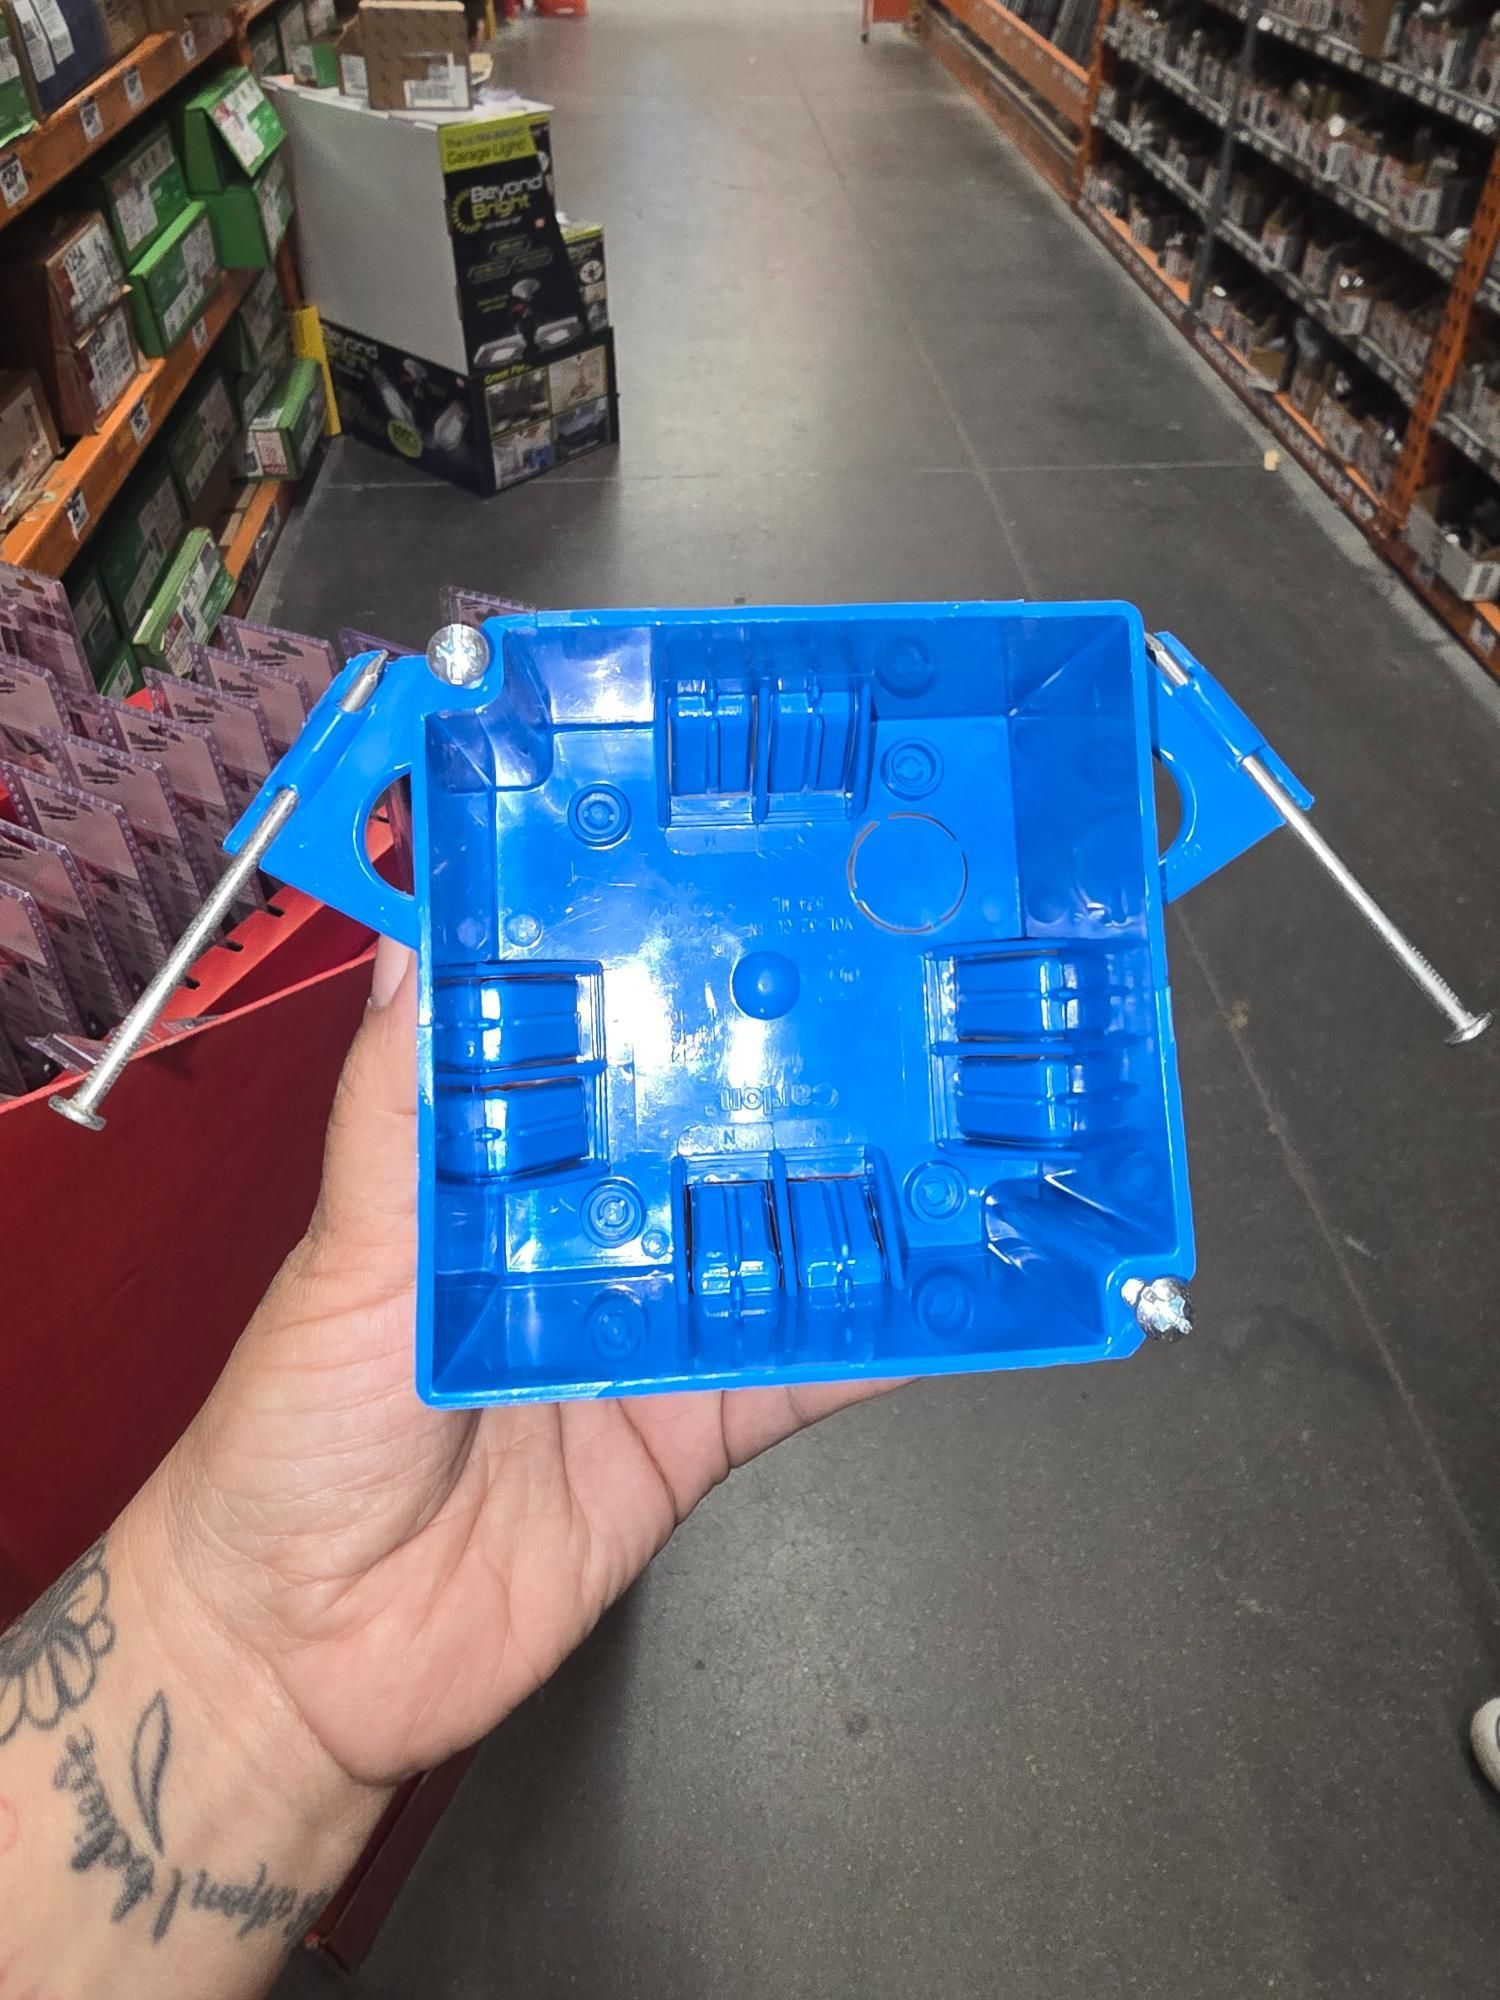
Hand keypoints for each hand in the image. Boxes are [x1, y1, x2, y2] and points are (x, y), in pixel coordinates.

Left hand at [158, 938, 893, 1787]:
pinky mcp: (692, 1436)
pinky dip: (871, 1344)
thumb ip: (395, 1119)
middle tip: (885, 1005)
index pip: (595, 1065)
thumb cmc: (289, 1448)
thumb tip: (407, 952)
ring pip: (774, 1253)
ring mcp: (648, 1341)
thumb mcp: (345, 1262)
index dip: (655, 995)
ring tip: (944, 1128)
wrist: (310, 1660)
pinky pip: (798, 1380)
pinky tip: (938, 1298)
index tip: (734, 910)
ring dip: (852, 1204)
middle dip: (787, 1087)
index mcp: (498, 1186)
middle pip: (706, 1152)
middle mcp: (585, 1249)